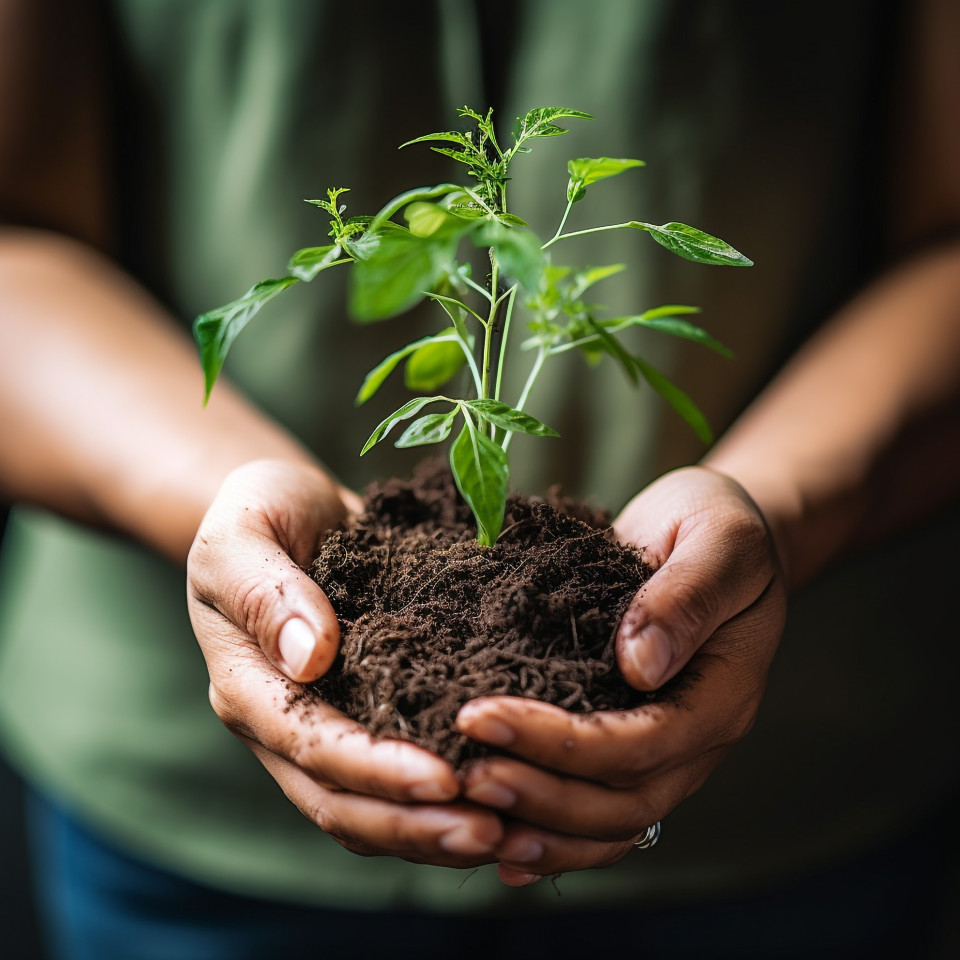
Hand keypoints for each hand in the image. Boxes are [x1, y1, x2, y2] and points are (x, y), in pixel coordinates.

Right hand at [187, 459, 501, 865]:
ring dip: (430, 831)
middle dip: (413, 823)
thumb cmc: (258, 510)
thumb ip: (266, 591)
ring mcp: (320, 724)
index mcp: (248, 683)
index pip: (310, 744)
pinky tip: (494, 808)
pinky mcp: (358, 715)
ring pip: (366, 807)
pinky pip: (389, 779)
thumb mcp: (243, 534)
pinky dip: (434, 805)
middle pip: (339, 799)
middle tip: (492, 833)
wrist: (286, 509)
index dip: (375, 770)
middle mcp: (281, 720)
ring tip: (506, 837)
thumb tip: (309, 657)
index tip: (445, 778)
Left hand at [456, 466, 785, 883]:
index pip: (638, 746)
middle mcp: (697, 736)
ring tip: (471, 808)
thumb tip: (638, 664)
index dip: (560, 743)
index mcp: (721, 694)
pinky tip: (502, 848)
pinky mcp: (636, 741)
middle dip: (539, 794)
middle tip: (464, 774)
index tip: (480, 716)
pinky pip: (601, 807)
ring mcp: (669, 747)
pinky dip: (555, 835)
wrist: (717, 536)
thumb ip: (686, 597)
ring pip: (609, 822)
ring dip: (540, 825)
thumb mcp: (716, 541)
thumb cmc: (718, 527)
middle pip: (621, 802)